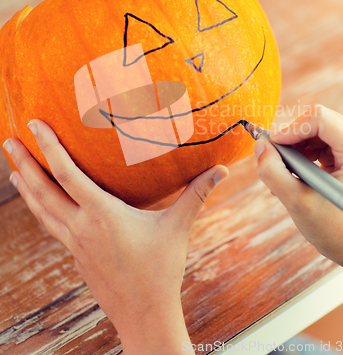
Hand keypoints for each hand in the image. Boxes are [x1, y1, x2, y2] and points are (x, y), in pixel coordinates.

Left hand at [2, 120, 228, 354]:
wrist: (143, 314)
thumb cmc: (161, 270)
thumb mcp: (179, 227)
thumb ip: (197, 194)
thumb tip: (222, 168)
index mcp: (102, 215)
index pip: (67, 175)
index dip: (49, 148)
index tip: (34, 126)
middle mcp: (81, 227)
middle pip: (42, 190)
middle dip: (23, 163)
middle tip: (8, 140)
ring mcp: (74, 243)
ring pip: (40, 210)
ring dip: (25, 186)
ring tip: (13, 167)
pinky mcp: (75, 254)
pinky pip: (49, 224)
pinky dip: (37, 208)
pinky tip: (37, 201)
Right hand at [254, 105, 342, 268]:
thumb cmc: (331, 227)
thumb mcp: (296, 202)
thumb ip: (273, 172)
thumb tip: (260, 145)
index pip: (320, 118)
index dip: (291, 128)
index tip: (272, 146)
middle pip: (316, 119)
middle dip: (291, 137)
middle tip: (275, 161)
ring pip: (313, 125)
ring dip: (294, 145)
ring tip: (286, 172)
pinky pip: (316, 134)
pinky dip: (300, 149)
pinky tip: (295, 171)